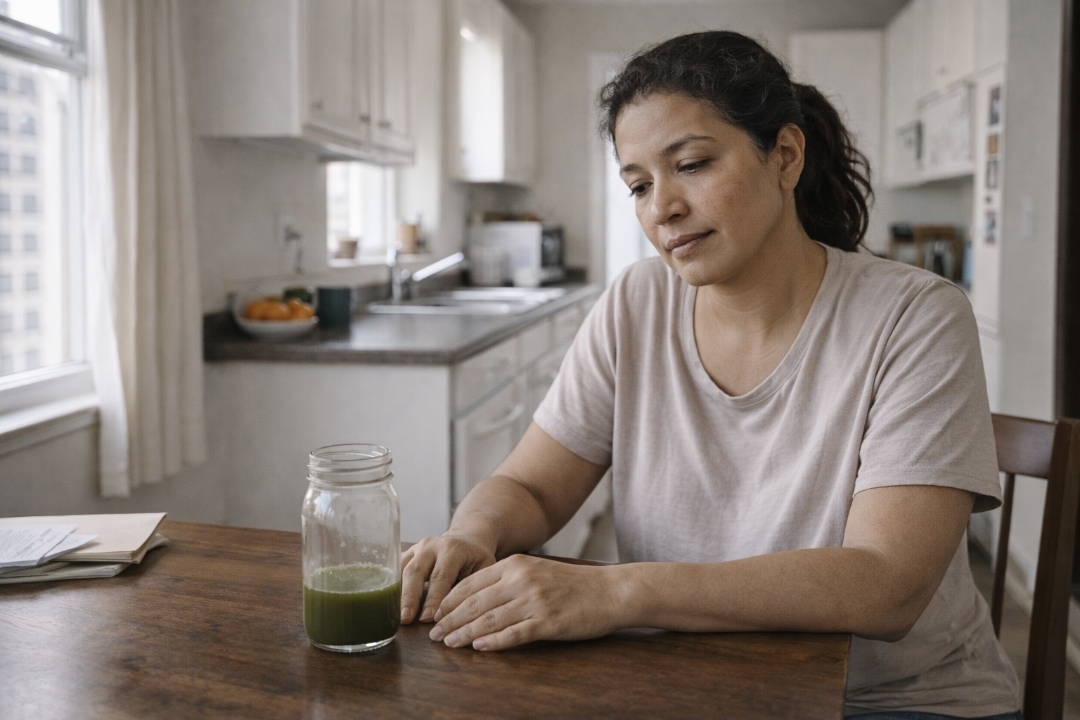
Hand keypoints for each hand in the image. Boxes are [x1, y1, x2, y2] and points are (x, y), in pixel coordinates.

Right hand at [400, 534, 496, 624]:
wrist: (468, 537)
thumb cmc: (477, 558)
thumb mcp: (484, 568)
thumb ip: (472, 587)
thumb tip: (458, 614)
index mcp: (452, 549)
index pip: (440, 576)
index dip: (433, 599)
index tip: (428, 619)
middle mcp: (431, 545)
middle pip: (415, 572)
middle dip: (410, 597)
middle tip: (406, 619)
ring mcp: (417, 548)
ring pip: (402, 570)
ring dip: (398, 594)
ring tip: (396, 615)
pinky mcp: (408, 553)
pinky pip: (396, 569)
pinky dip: (393, 587)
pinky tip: (390, 604)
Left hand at [427, 554, 625, 650]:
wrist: (611, 591)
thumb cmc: (574, 585)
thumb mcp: (538, 571)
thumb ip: (510, 579)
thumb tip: (477, 598)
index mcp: (517, 565)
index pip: (472, 582)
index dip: (450, 600)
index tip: (436, 614)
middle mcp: (522, 580)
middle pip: (475, 602)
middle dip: (451, 619)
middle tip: (434, 634)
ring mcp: (535, 601)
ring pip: (490, 619)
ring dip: (465, 634)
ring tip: (449, 644)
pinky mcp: (549, 622)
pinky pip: (514, 634)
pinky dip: (494, 642)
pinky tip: (479, 648)